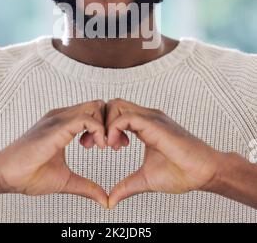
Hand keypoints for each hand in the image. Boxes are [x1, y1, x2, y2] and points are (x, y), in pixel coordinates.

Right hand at [0, 100, 109, 207]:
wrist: (5, 175)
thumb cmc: (29, 174)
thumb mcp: (66, 180)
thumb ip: (87, 186)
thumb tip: (105, 200)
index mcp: (64, 124)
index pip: (94, 111)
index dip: (107, 126)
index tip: (109, 146)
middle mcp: (62, 116)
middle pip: (97, 105)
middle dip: (110, 123)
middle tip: (111, 145)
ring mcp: (59, 119)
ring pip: (94, 106)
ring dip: (105, 125)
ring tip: (102, 146)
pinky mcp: (56, 127)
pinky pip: (85, 118)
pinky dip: (98, 130)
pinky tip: (97, 146)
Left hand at [105, 99, 222, 208]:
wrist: (205, 172)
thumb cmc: (182, 173)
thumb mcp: (145, 179)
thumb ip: (126, 186)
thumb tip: (110, 200)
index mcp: (145, 125)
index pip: (116, 112)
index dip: (103, 127)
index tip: (101, 146)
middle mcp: (147, 117)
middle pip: (113, 104)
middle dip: (100, 121)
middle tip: (98, 144)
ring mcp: (151, 117)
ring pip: (116, 105)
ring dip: (105, 124)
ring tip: (108, 145)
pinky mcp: (154, 124)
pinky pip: (126, 117)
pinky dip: (113, 129)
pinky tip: (115, 145)